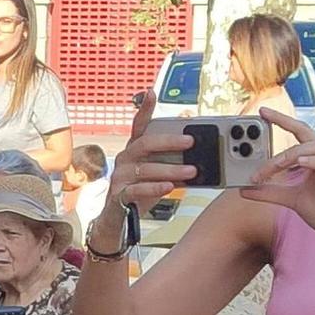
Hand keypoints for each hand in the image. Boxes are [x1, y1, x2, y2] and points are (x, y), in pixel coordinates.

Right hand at [102, 93, 200, 218]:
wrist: (117, 222)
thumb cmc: (139, 193)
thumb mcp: (157, 173)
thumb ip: (171, 160)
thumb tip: (197, 150)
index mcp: (134, 150)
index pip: (138, 125)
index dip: (144, 109)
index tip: (151, 92)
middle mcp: (125, 159)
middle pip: (145, 143)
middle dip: (170, 141)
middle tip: (191, 142)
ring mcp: (120, 177)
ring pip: (145, 168)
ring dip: (171, 168)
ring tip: (192, 171)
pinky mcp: (119, 196)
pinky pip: (138, 189)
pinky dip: (154, 188)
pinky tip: (169, 186)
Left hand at [239, 111, 314, 264]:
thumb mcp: (291, 200)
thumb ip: (270, 193)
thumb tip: (245, 189)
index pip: (298, 133)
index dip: (281, 120)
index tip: (262, 111)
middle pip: (306, 133)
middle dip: (284, 125)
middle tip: (262, 127)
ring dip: (295, 152)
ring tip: (276, 163)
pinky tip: (302, 163)